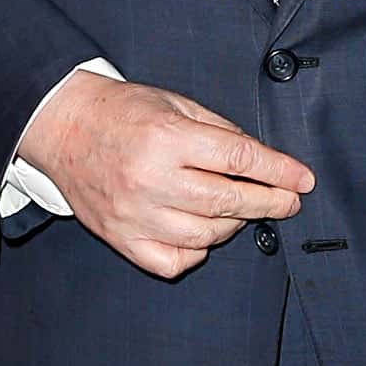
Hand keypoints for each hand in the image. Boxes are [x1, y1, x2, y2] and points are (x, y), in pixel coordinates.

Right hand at [20, 72, 314, 280]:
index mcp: (167, 139)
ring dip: (233, 225)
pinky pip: (173, 261)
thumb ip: (221, 132)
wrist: (63, 128)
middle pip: (228, 202)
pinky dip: (196, 252)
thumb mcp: (175, 104)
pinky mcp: (121, 238)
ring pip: (206, 236)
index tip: (302, 181)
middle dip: (269, 203)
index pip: (239, 159)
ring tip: (238, 210)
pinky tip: (201, 234)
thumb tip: (265, 162)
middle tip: (288, 202)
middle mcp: (151, 179)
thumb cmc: (121, 113)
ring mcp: (135, 214)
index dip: (279, 172)